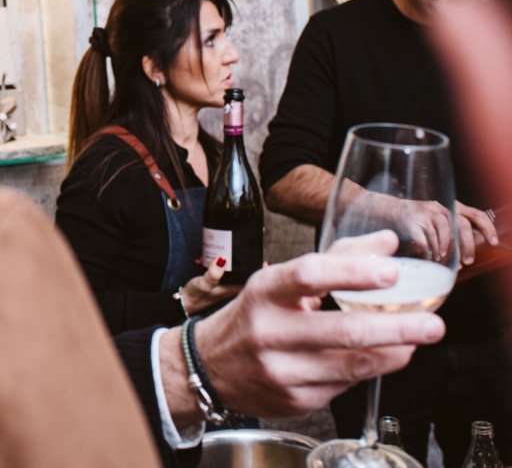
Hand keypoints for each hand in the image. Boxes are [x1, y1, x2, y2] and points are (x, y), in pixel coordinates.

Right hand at [166, 231, 444, 421]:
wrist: (210, 366)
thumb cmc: (254, 316)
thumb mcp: (281, 281)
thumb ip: (335, 260)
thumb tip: (387, 243)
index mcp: (266, 292)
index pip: (310, 275)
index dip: (353, 272)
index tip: (391, 271)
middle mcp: (270, 331)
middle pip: (344, 330)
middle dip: (397, 328)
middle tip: (432, 324)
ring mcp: (282, 370)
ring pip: (353, 364)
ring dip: (394, 353)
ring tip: (415, 341)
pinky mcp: (295, 400)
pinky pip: (344, 385)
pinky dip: (367, 371)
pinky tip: (376, 360)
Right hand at [363, 191, 496, 264]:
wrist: (388, 211)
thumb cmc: (417, 221)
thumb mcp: (438, 221)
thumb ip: (453, 232)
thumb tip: (468, 253)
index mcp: (451, 207)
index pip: (476, 214)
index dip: (487, 228)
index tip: (493, 242)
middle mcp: (440, 208)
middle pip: (461, 225)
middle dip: (466, 246)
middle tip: (466, 262)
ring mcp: (425, 213)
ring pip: (443, 234)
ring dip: (444, 250)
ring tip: (442, 260)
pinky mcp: (411, 221)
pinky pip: (424, 240)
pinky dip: (427, 251)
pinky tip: (426, 256)